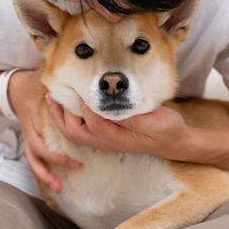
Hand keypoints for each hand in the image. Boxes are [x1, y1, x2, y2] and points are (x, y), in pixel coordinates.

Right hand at [8, 71, 80, 196]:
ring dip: (43, 178)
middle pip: (36, 154)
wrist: (15, 88)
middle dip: (50, 169)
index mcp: (34, 117)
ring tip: (56, 193)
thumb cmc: (36, 85)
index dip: (56, 155)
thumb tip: (80, 94)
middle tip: (70, 175)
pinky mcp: (29, 142)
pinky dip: (40, 178)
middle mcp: (29, 130)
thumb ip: (59, 90)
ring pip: (32, 162)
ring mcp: (28, 137)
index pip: (42, 140)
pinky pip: (33, 162)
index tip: (74, 161)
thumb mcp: (46, 83)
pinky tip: (48, 193)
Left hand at [45, 93, 189, 157]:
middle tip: (53, 93)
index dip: (85, 105)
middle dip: (61, 114)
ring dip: (62, 117)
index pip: (93, 122)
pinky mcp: (108, 137)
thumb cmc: (167, 129)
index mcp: (119, 138)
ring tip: (54, 98)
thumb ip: (132, 117)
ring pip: (76, 133)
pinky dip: (71, 118)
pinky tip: (70, 104)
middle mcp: (109, 142)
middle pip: (75, 132)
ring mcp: (107, 141)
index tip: (81, 86)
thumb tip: (111, 108)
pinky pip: (82, 131)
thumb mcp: (155, 122)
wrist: (175, 142)